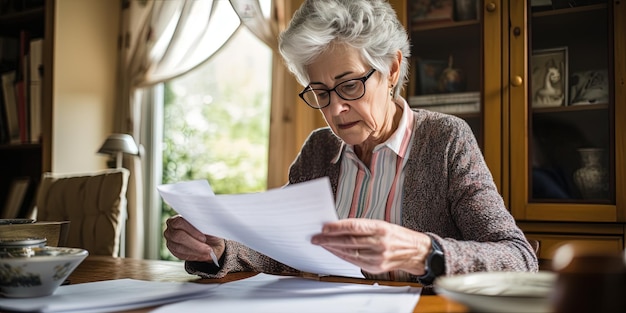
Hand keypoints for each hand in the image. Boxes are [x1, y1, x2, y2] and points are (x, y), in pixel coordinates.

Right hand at [164, 215, 224, 262]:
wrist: (212, 242)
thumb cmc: (210, 232)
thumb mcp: (210, 226)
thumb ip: (205, 224)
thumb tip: (206, 225)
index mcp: (179, 216)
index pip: (180, 222)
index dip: (192, 231)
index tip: (203, 238)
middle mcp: (172, 227)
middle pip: (178, 236)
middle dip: (194, 244)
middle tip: (207, 249)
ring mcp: (170, 239)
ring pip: (179, 247)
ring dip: (195, 251)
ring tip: (206, 253)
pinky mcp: (172, 249)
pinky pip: (180, 255)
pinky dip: (192, 256)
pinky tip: (201, 255)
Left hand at [310, 218, 430, 275]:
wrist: (415, 251)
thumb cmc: (397, 235)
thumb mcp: (382, 224)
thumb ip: (362, 225)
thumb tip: (340, 226)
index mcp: (381, 228)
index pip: (354, 227)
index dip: (337, 227)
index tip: (324, 227)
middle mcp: (380, 243)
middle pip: (349, 241)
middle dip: (329, 239)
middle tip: (317, 237)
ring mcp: (378, 257)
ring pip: (349, 252)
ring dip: (333, 248)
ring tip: (322, 244)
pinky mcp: (375, 267)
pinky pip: (354, 261)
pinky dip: (342, 256)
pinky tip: (335, 252)